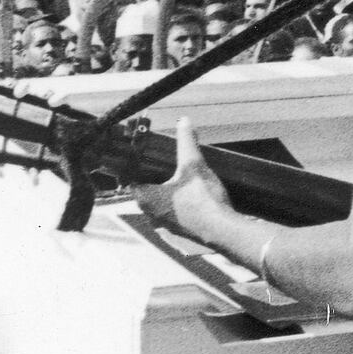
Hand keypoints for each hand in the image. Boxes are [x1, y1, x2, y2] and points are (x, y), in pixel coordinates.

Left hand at [130, 113, 233, 237]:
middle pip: (144, 192)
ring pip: (159, 204)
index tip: (140, 157)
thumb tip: (184, 122)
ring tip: (177, 178)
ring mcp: (164, 226)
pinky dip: (177, 204)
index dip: (134, 167)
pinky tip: (190, 196)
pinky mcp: (179, 231)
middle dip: (152, 178)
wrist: (222, 231)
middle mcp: (150, 214)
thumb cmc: (203, 200)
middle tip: (160, 163)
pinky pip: (172, 213)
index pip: (130, 180)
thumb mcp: (194, 165)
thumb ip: (186, 142)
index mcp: (146, 198)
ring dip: (165, 192)